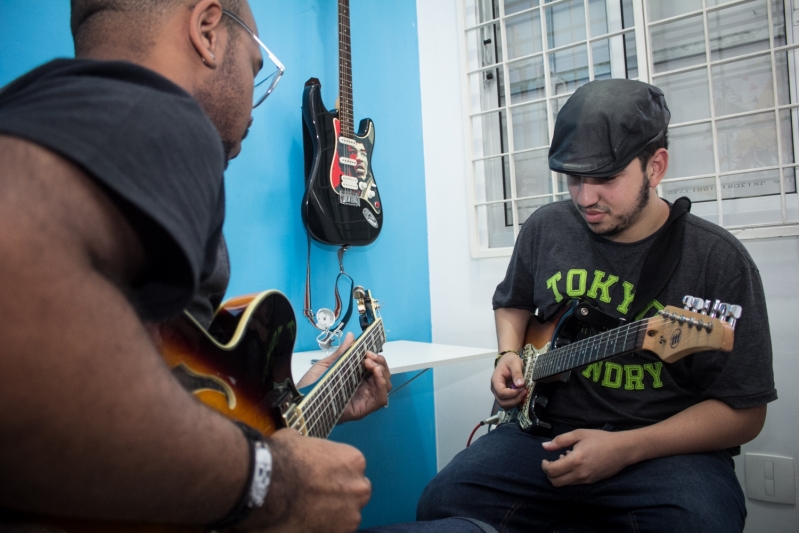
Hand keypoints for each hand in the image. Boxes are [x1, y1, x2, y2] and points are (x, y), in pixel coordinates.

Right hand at [243, 429, 370, 532]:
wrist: (266, 485)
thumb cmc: (281, 459)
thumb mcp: (298, 439)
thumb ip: (311, 448)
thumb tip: (303, 448)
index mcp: (354, 461)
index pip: (351, 469)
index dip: (334, 474)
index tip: (320, 478)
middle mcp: (358, 488)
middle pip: (354, 493)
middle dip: (339, 495)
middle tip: (316, 495)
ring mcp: (350, 514)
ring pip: (345, 515)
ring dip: (330, 513)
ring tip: (306, 510)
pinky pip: (332, 530)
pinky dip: (321, 527)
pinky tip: (303, 520)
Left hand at [296, 332, 391, 422]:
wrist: (299, 400)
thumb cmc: (310, 384)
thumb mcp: (327, 365)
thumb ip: (341, 352)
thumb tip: (351, 336)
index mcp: (354, 378)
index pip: (374, 367)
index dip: (376, 358)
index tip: (368, 351)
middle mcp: (362, 388)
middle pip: (382, 376)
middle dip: (381, 362)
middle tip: (368, 356)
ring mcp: (363, 399)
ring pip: (384, 386)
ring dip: (383, 372)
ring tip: (371, 365)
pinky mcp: (363, 409)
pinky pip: (381, 399)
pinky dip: (382, 386)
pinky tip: (376, 375)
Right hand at [490, 352, 526, 408]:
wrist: (507, 360)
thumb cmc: (510, 360)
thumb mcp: (515, 363)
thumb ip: (517, 373)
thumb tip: (520, 384)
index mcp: (495, 380)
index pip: (501, 392)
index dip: (512, 393)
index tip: (521, 388)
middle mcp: (495, 388)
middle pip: (502, 401)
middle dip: (515, 399)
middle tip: (524, 391)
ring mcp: (498, 393)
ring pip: (505, 405)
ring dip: (515, 402)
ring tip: (523, 393)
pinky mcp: (503, 395)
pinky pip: (508, 404)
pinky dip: (515, 402)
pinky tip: (521, 395)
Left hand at [541, 429, 632, 485]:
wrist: (622, 449)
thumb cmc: (600, 439)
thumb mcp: (578, 434)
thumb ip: (560, 440)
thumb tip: (544, 446)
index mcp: (575, 460)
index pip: (552, 471)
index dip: (544, 466)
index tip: (546, 459)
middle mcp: (580, 474)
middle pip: (555, 482)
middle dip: (549, 473)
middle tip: (551, 462)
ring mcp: (586, 480)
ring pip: (564, 484)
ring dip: (559, 475)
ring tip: (565, 460)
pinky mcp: (591, 482)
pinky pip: (574, 484)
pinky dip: (568, 476)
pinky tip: (574, 464)